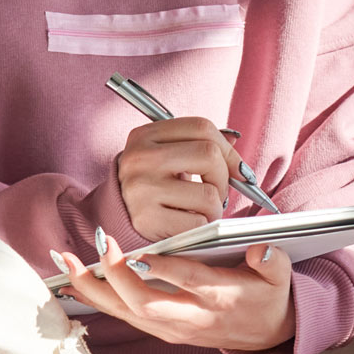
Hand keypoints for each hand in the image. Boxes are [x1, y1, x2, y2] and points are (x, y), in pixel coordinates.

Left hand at [55, 239, 295, 351]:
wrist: (267, 334)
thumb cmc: (269, 296)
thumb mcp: (281, 278)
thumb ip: (273, 262)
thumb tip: (261, 249)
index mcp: (220, 299)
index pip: (189, 283)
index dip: (163, 269)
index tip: (137, 252)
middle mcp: (191, 318)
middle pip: (146, 304)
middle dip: (115, 277)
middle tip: (98, 245)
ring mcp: (173, 328)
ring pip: (126, 313)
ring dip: (94, 289)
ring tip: (66, 262)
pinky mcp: (161, 330)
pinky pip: (123, 316)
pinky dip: (95, 300)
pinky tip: (72, 283)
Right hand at [117, 117, 244, 241]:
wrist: (115, 218)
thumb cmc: (151, 185)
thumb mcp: (167, 156)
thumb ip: (198, 146)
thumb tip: (237, 149)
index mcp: (145, 135)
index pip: (202, 127)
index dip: (228, 150)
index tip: (238, 169)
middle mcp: (140, 158)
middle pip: (209, 155)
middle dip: (223, 178)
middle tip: (216, 191)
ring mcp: (142, 188)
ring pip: (208, 194)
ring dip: (214, 208)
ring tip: (198, 211)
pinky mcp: (146, 219)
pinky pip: (198, 223)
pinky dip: (201, 226)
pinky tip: (187, 224)